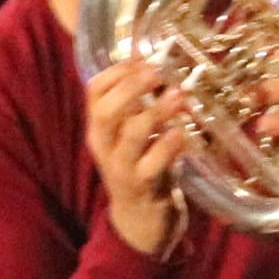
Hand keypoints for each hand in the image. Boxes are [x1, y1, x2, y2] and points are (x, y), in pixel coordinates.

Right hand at [84, 56, 192, 261]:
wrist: (140, 219)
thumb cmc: (142, 166)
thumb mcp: (134, 133)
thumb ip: (140, 103)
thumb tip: (155, 61)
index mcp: (98, 127)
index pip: (94, 90)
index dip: (118, 71)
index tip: (144, 59)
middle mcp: (103, 145)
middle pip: (106, 109)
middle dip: (132, 86)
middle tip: (159, 71)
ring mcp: (120, 167)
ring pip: (131, 133)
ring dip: (157, 111)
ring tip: (180, 95)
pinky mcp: (141, 185)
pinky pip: (154, 161)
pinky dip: (170, 143)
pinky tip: (183, 133)